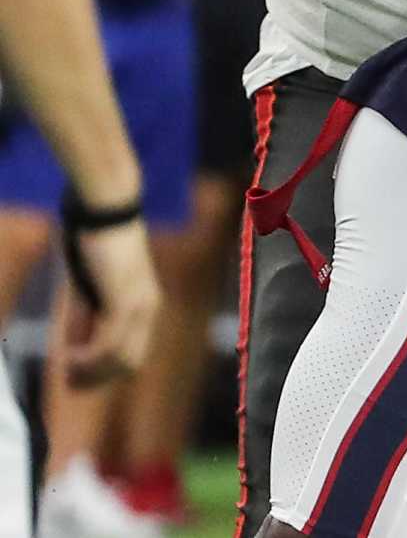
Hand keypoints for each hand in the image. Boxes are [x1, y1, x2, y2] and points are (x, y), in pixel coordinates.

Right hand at [57, 219, 158, 386]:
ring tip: (67, 369)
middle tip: (69, 383)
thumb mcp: (86, 290)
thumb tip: (75, 349)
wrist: (104, 213)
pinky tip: (69, 356)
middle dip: (98, 379)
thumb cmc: (93, 245)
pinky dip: (88, 356)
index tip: (75, 380)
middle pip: (129, 363)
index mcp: (145, 306)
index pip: (132, 355)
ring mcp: (140, 305)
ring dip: (90, 370)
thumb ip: (84, 318)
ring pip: (119, 357)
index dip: (103, 374)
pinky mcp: (125, 300)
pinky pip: (109, 342)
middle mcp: (149, 308)